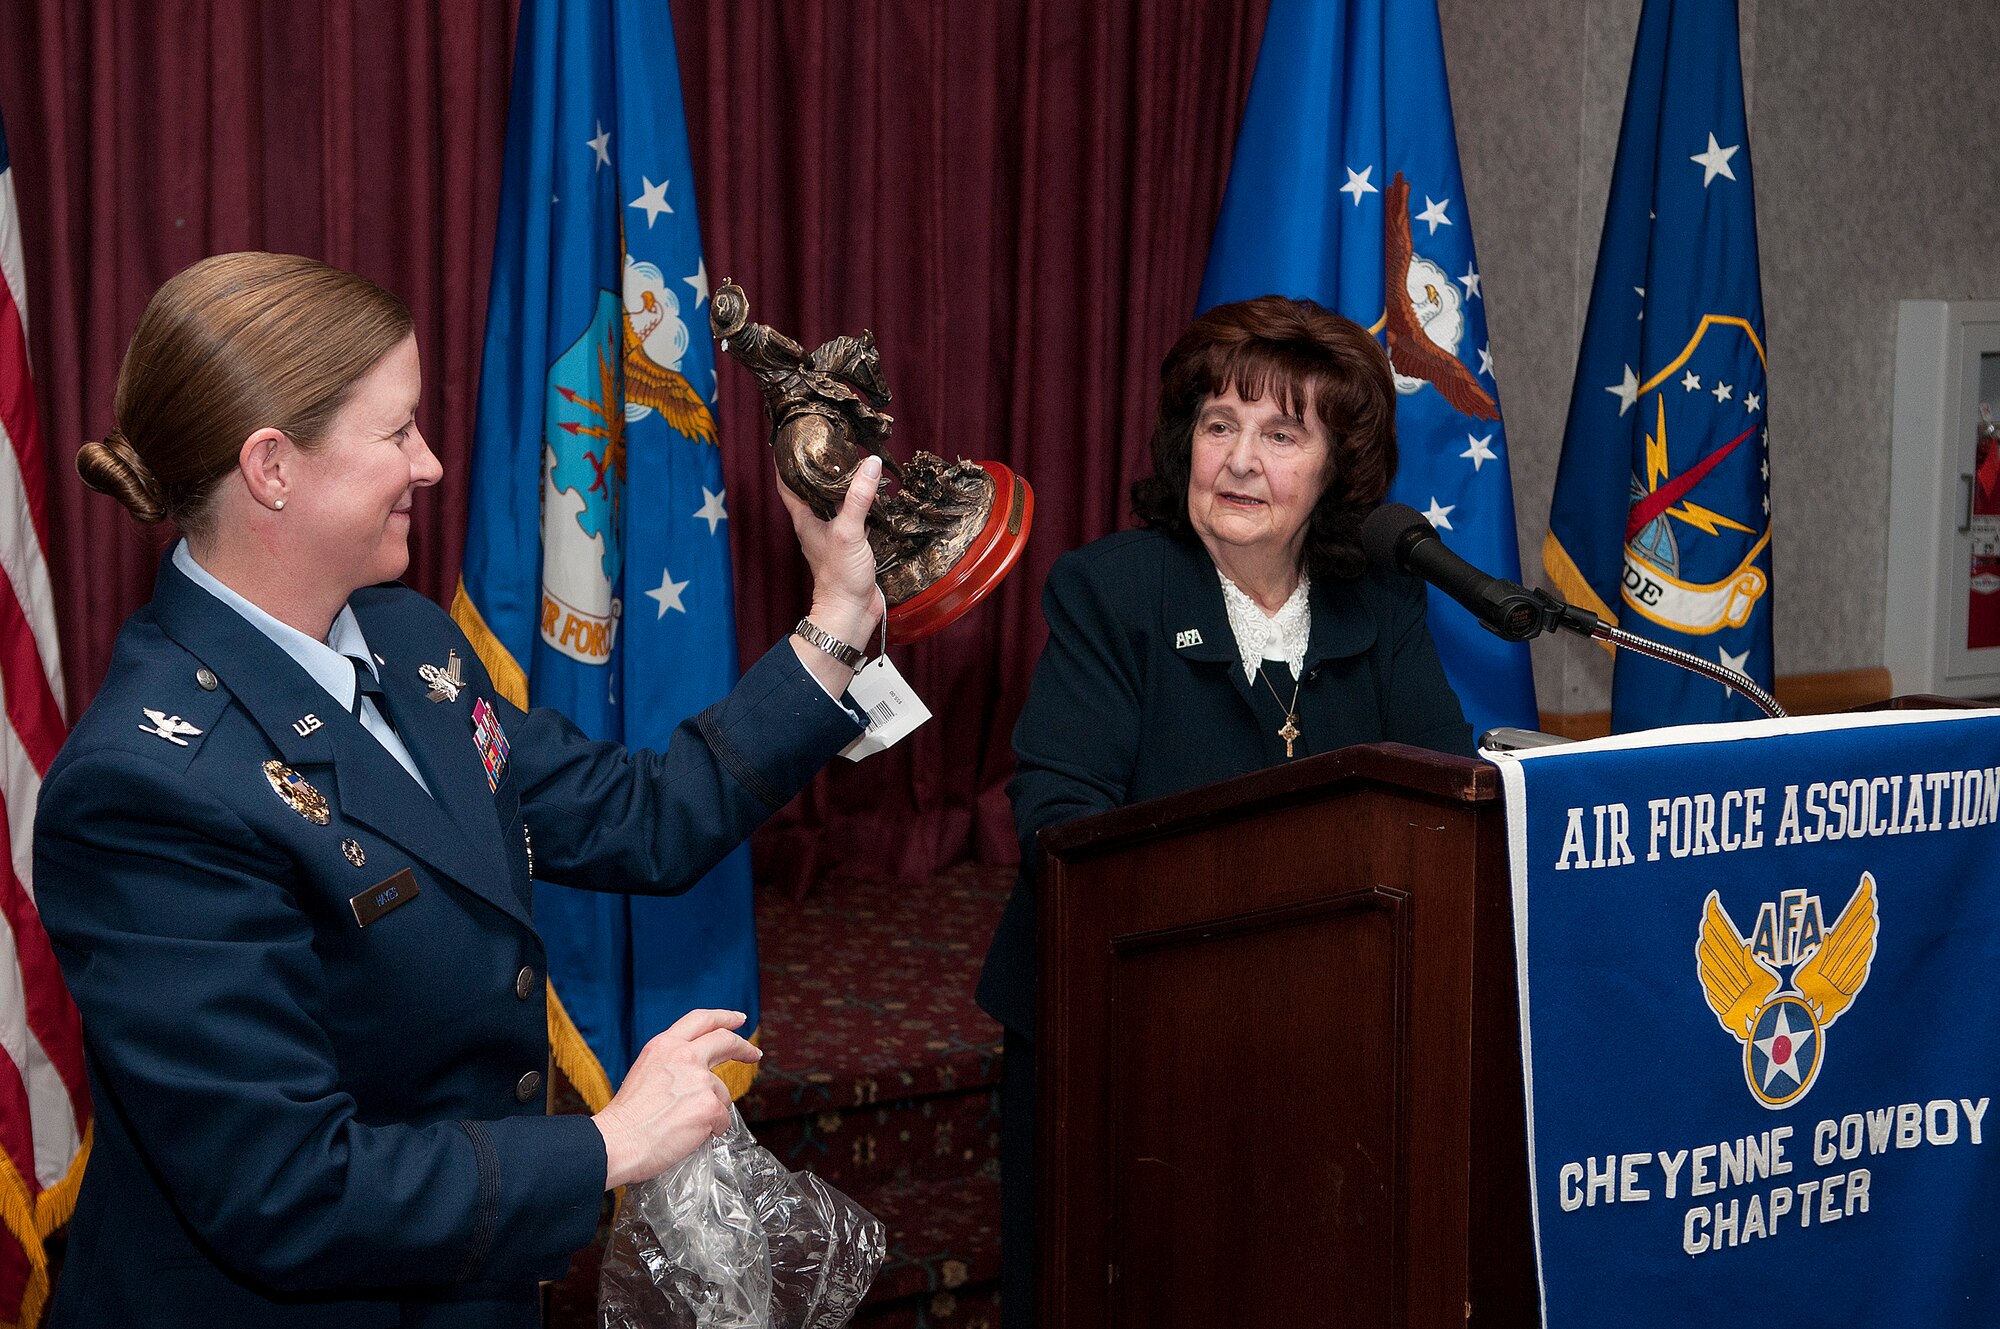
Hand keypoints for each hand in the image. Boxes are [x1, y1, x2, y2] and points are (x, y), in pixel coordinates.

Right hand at [591, 1009, 759, 1188]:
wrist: (618, 1142)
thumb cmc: (626, 1117)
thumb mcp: (646, 1071)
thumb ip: (672, 1063)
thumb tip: (698, 1072)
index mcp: (665, 1045)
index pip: (701, 1020)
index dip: (724, 1017)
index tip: (738, 1019)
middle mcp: (684, 1056)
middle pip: (725, 1041)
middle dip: (744, 1047)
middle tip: (754, 1053)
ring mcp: (699, 1080)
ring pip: (722, 1093)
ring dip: (711, 1109)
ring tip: (684, 1124)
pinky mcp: (709, 1105)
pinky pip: (722, 1120)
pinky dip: (711, 1130)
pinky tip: (689, 1136)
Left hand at [779, 454, 882, 648]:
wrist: (851, 611)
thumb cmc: (839, 577)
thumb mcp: (849, 531)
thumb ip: (858, 497)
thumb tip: (870, 464)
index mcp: (804, 519)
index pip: (787, 483)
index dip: (786, 461)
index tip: (791, 439)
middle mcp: (815, 523)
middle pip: (811, 489)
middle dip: (818, 467)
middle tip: (829, 442)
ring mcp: (833, 533)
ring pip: (833, 501)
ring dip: (841, 484)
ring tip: (852, 461)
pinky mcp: (851, 543)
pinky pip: (853, 515)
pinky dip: (860, 502)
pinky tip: (872, 494)